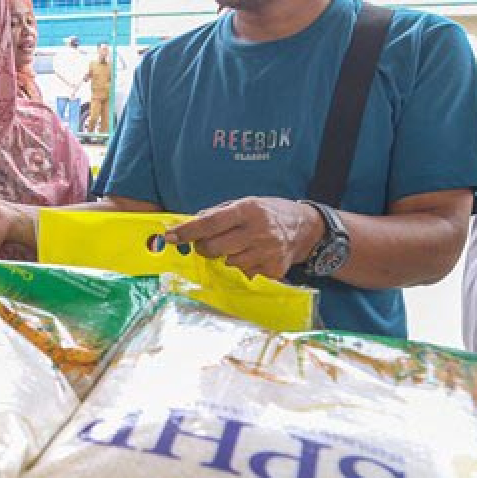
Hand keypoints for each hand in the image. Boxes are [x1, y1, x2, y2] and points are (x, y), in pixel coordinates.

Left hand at [166, 197, 323, 280]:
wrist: (307, 228)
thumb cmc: (269, 213)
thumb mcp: (246, 203)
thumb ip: (217, 213)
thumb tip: (188, 223)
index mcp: (248, 210)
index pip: (210, 222)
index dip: (187, 231)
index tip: (169, 236)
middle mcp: (258, 230)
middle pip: (215, 247)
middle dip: (204, 248)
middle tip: (206, 244)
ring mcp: (267, 252)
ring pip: (228, 263)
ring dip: (225, 258)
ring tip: (238, 247)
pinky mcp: (274, 269)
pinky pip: (245, 274)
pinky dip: (243, 267)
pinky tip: (253, 256)